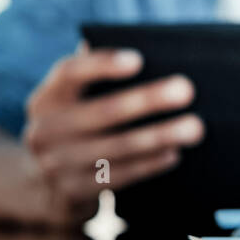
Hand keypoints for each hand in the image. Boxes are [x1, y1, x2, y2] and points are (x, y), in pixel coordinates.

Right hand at [22, 42, 203, 225]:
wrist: (44, 186)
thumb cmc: (77, 124)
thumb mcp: (74, 101)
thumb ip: (96, 74)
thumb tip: (145, 47)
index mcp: (47, 97)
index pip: (70, 73)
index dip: (102, 65)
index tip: (138, 59)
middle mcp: (44, 130)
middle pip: (102, 112)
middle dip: (147, 100)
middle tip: (186, 90)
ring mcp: (56, 165)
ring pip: (116, 148)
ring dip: (159, 136)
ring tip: (194, 127)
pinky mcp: (74, 192)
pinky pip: (119, 176)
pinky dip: (149, 164)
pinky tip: (174, 153)